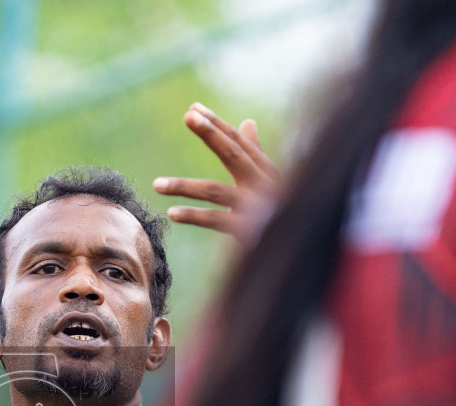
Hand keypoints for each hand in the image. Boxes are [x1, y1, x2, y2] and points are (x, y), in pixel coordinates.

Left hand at [153, 103, 280, 247]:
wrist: (298, 247)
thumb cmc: (281, 213)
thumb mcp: (269, 182)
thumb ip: (256, 154)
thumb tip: (248, 121)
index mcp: (266, 172)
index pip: (239, 142)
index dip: (216, 125)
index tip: (193, 109)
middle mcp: (263, 185)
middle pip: (234, 154)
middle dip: (211, 133)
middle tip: (187, 116)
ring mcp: (255, 207)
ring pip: (215, 190)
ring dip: (184, 186)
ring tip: (156, 185)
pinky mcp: (248, 231)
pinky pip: (215, 220)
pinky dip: (193, 216)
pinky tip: (172, 213)